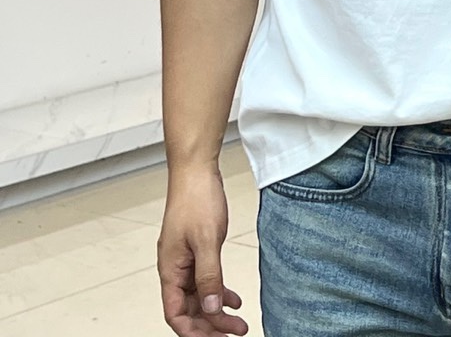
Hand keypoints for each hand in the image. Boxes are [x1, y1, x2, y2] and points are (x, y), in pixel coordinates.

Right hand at [157, 168, 248, 335]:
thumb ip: (209, 275)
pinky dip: (219, 291)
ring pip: (199, 296)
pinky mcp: (197, 250)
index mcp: (170, 269)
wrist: (197, 171)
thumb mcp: (207, 240)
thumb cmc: (196, 199)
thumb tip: (212, 307)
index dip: (193, 331)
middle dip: (211, 325)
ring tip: (238, 322)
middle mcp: (175, 268)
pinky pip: (205, 279)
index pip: (176, 314)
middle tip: (235, 332)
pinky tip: (234, 298)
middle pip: (189, 309)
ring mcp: (185, 259)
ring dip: (217, 311)